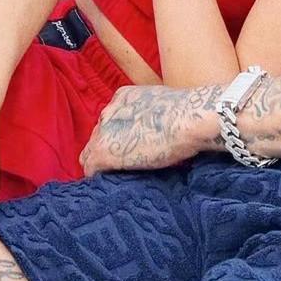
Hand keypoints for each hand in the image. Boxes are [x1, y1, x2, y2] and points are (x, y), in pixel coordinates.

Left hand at [80, 84, 218, 175]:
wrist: (190, 118)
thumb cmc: (189, 113)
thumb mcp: (164, 104)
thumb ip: (153, 114)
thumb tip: (160, 128)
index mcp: (123, 97)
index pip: (111, 121)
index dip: (119, 136)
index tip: (131, 146)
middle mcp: (109, 112)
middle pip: (99, 136)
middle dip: (110, 148)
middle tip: (127, 163)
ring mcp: (104, 132)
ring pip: (90, 152)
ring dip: (102, 164)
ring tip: (117, 176)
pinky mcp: (104, 152)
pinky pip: (91, 168)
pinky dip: (99, 176)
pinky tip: (112, 182)